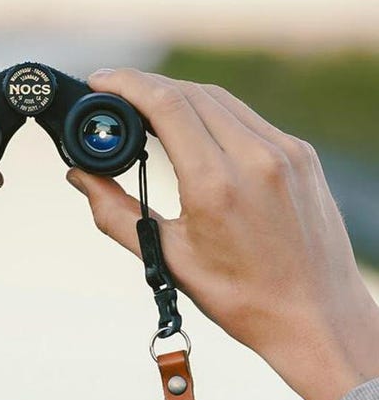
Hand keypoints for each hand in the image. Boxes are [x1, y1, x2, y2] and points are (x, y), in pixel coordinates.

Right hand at [67, 68, 378, 399]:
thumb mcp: (169, 258)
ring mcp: (286, 152)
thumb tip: (79, 175)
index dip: (126, 84)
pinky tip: (192, 126)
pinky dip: (211, 111)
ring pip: (220, 98)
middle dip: (146, 85)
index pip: (166, 106)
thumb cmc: (242, 299)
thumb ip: (116, 213)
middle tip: (114, 94)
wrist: (319, 319)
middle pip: (190, 92)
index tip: (99, 80)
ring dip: (178, 94)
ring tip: (146, 107)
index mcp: (217, 185)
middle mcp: (256, 158)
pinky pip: (247, 116)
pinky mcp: (302, 155)